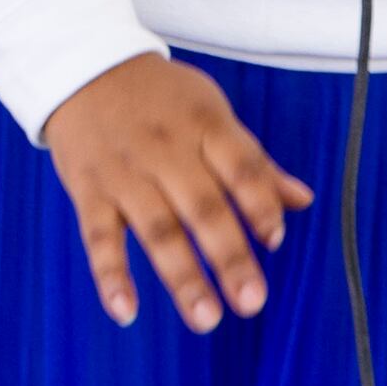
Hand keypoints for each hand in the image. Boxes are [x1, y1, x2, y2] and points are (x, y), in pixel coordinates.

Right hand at [41, 53, 313, 329]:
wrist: (84, 66)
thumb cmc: (159, 97)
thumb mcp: (210, 112)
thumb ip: (253, 162)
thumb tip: (302, 201)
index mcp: (204, 126)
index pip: (240, 167)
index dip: (260, 204)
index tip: (275, 241)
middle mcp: (166, 150)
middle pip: (203, 207)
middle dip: (229, 257)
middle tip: (252, 301)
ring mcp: (125, 173)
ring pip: (156, 229)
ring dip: (182, 277)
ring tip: (206, 318)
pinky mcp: (90, 191)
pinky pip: (98, 237)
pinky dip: (110, 275)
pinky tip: (126, 311)